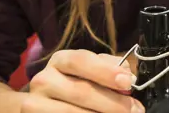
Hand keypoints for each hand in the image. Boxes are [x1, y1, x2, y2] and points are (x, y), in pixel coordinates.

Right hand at [21, 49, 143, 112]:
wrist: (44, 106)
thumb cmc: (74, 85)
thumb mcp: (89, 71)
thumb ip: (108, 68)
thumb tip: (127, 74)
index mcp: (60, 60)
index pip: (81, 60)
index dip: (105, 71)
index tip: (128, 82)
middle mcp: (43, 80)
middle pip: (81, 91)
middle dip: (113, 103)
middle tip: (134, 110)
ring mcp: (34, 104)